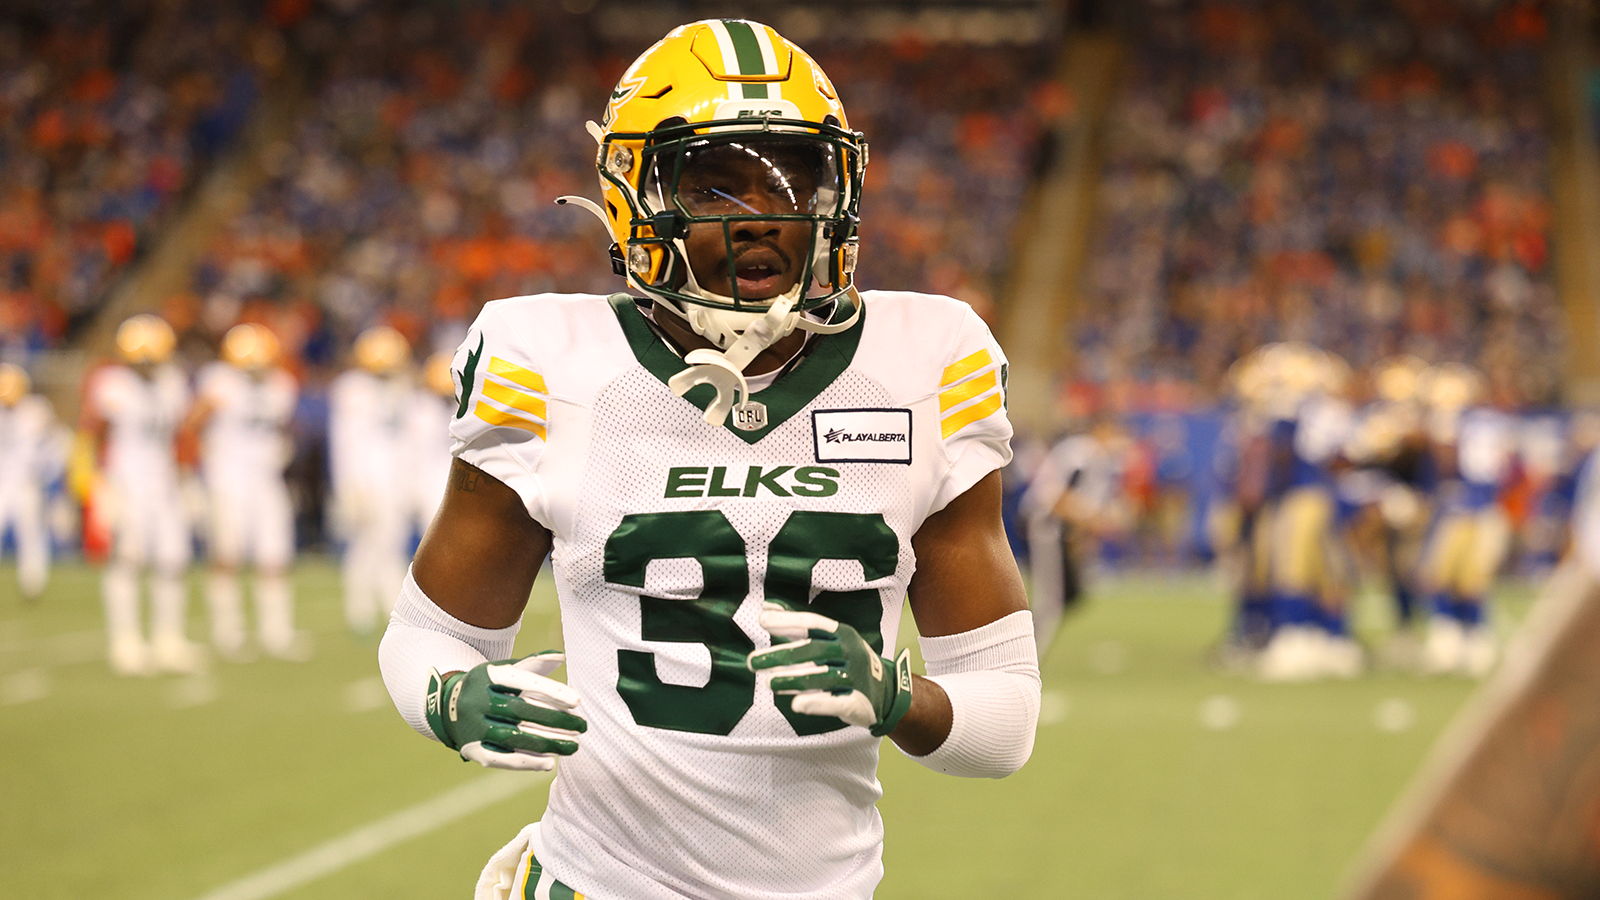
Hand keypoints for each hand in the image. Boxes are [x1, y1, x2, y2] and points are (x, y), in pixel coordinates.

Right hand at [424, 651, 584, 770]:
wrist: (447, 706)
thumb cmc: (489, 686)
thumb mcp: (504, 670)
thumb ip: (533, 664)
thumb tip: (561, 656)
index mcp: (487, 676)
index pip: (522, 681)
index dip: (551, 691)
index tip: (577, 701)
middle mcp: (477, 701)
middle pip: (521, 711)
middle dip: (555, 721)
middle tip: (582, 727)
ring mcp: (472, 727)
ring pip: (514, 737)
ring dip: (547, 743)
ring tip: (573, 747)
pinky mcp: (472, 749)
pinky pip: (501, 759)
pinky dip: (526, 762)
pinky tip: (549, 763)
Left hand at [747, 602, 912, 736]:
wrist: (885, 691)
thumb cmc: (846, 661)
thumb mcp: (829, 638)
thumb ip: (796, 624)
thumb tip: (765, 607)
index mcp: (842, 633)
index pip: (812, 622)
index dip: (788, 621)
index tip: (762, 621)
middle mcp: (850, 651)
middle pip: (812, 650)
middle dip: (780, 655)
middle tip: (753, 661)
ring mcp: (856, 676)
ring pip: (822, 676)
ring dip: (793, 679)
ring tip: (769, 683)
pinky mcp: (857, 701)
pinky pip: (836, 702)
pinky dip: (816, 703)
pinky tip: (797, 704)